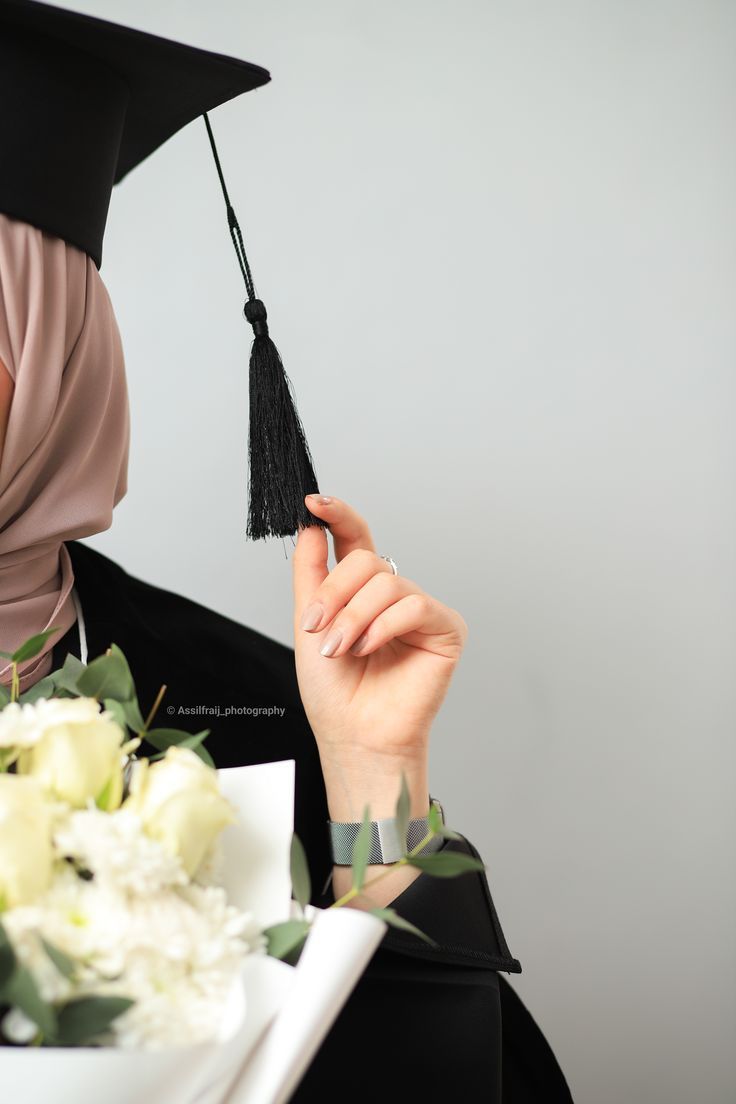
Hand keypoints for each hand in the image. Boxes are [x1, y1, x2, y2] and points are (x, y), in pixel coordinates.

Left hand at [292, 495, 467, 823]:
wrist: (354, 735)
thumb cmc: (335, 693)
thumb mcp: (309, 623)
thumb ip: (312, 573)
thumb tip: (311, 527)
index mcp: (362, 591)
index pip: (355, 539)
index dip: (338, 516)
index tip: (313, 502)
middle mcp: (394, 595)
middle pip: (367, 560)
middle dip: (335, 594)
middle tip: (320, 629)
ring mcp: (421, 610)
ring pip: (386, 582)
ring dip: (354, 617)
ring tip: (342, 649)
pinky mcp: (445, 628)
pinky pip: (412, 605)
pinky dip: (383, 627)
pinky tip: (371, 649)